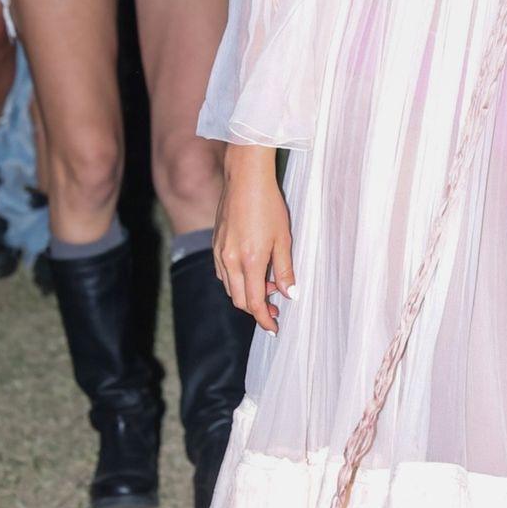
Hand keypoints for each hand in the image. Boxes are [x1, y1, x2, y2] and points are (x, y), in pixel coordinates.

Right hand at [214, 150, 294, 333]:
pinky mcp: (216, 244)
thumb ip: (285, 269)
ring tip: (268, 285)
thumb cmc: (269, 205)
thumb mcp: (284, 239)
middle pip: (239, 300)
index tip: (274, 328)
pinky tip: (251, 271)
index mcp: (250, 261)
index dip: (264, 320)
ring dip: (246, 294)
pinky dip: (236, 280)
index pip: (254, 303)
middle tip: (275, 307)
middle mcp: (230, 260)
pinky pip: (223, 273)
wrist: (245, 179)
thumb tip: (290, 294)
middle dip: (257, 309)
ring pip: (229, 287)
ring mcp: (220, 252)